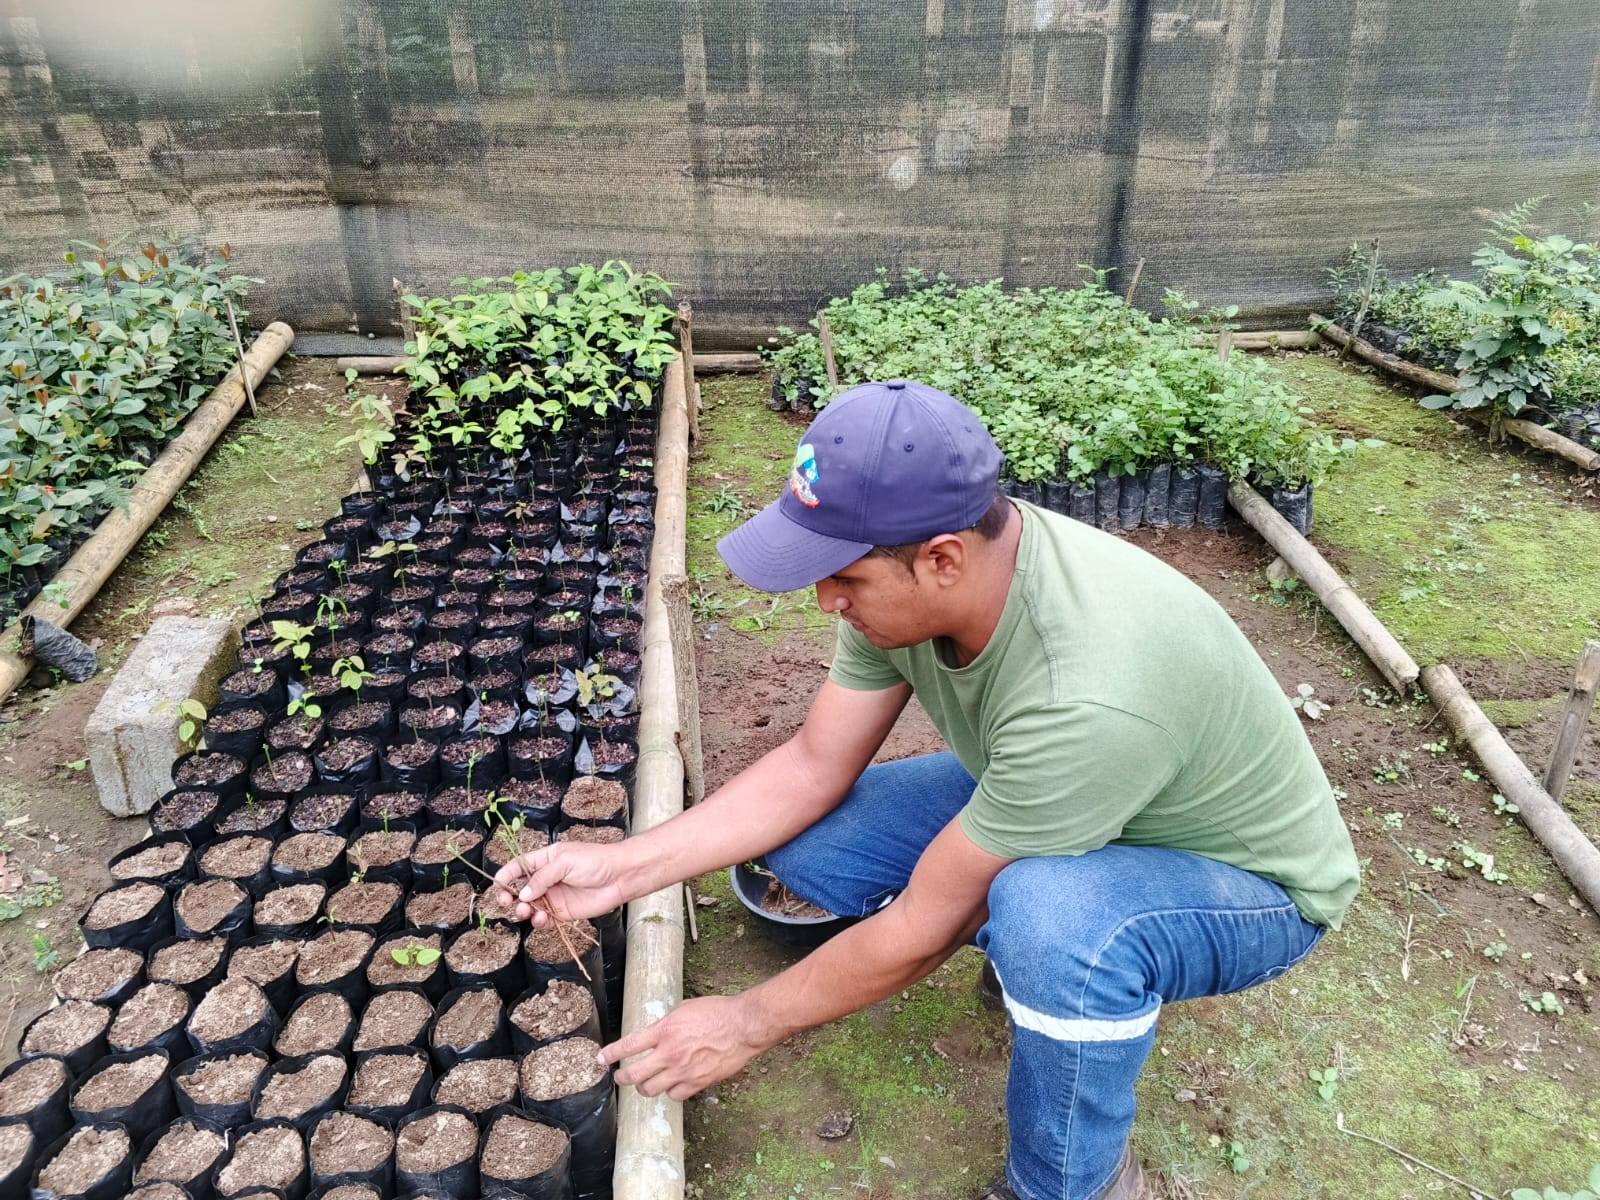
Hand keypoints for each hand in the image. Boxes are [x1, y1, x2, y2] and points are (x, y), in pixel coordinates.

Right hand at [492, 842, 628, 925]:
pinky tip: (542, 918)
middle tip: (505, 903)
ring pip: (529, 906)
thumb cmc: (595, 861)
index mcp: (545, 860)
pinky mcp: (562, 912)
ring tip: (525, 911)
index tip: (496, 884)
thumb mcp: (564, 861)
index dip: (506, 875)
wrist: (620, 877)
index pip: (519, 866)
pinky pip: (544, 919)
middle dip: (509, 896)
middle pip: (519, 889)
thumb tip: (522, 894)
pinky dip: (538, 921)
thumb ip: (542, 877)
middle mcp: (546, 878)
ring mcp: (553, 896)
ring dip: (522, 910)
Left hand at [599, 995, 770, 1100]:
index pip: (628, 1046)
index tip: (600, 1059)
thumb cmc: (717, 1012)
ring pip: (651, 1090)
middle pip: (634, 1075)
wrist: (743, 1026)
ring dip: (645, 1088)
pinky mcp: (697, 1083)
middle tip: (620, 1077)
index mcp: (664, 1031)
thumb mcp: (684, 1010)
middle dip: (622, 1078)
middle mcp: (669, 1053)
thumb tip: (654, 1035)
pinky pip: (675, 1095)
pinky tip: (673, 1085)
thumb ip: (665, 1025)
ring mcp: (683, 1071)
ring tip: (646, 1084)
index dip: (610, 1054)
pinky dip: (671, 1091)